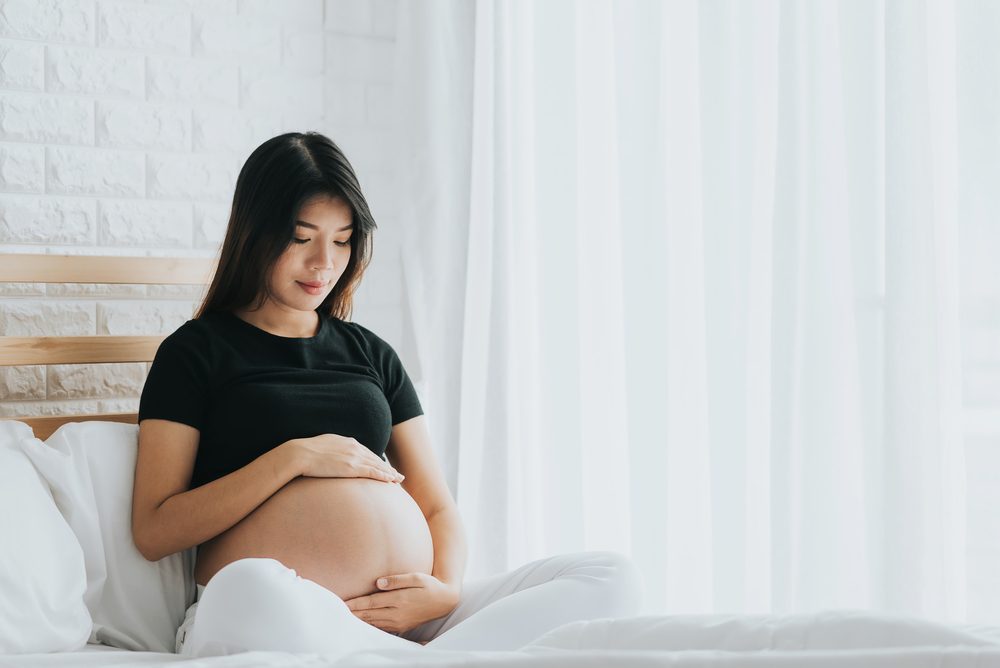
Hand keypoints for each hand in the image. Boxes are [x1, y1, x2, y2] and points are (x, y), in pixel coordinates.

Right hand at [288, 434, 403, 482]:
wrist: (300, 454)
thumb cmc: (305, 452)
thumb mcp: (323, 446)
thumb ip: (333, 450)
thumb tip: (332, 457)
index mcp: (347, 442)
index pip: (366, 452)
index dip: (376, 460)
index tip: (383, 465)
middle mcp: (354, 448)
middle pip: (375, 458)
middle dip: (387, 467)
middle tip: (397, 474)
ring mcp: (354, 457)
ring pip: (377, 466)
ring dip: (389, 473)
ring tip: (398, 479)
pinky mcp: (352, 468)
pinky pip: (373, 472)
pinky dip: (384, 476)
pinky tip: (391, 480)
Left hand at [343, 573, 460, 635]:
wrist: (444, 601)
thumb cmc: (429, 585)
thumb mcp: (416, 577)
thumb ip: (397, 580)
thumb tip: (378, 582)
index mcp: (399, 599)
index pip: (371, 602)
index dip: (356, 603)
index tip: (342, 602)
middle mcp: (397, 613)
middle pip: (369, 614)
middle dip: (353, 613)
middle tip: (337, 611)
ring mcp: (399, 622)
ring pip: (374, 623)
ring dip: (359, 620)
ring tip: (345, 618)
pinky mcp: (402, 626)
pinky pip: (382, 628)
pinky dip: (370, 626)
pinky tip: (362, 624)